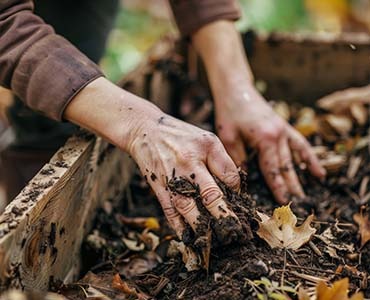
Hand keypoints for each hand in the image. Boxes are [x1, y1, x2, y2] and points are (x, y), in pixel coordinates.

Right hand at [64, 77, 239, 237]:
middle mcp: (186, 168)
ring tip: (216, 241)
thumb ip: (222, 162)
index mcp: (202, 152)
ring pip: (189, 210)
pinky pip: (170, 212)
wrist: (145, 131)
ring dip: (203, 227)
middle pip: (209, 197)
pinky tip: (189, 238)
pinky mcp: (159, 190)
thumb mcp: (207, 140)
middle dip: (224, 216)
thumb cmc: (180, 135)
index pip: (228, 177)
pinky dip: (179, 227)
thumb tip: (234, 188)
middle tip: (236, 232)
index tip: (244, 209)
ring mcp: (171, 180)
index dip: (238, 194)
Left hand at [215, 86, 325, 203]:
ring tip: (306, 195)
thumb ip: (238, 159)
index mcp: (265, 139)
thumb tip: (243, 179)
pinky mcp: (284, 127)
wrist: (237, 90)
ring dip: (300, 177)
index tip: (282, 204)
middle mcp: (279, 136)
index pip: (272, 169)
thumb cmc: (229, 112)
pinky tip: (317, 171)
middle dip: (291, 187)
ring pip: (295, 158)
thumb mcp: (228, 137)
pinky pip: (301, 145)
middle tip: (296, 207)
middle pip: (286, 167)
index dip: (278, 188)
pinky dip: (309, 158)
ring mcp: (284, 130)